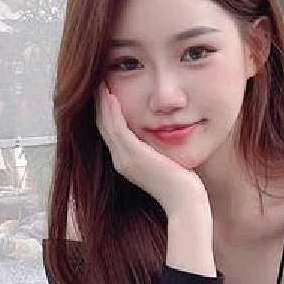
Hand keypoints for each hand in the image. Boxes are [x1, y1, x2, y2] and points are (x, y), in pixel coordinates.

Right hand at [95, 81, 207, 214]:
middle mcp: (121, 160)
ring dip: (101, 102)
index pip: (110, 130)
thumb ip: (159, 147)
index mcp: (126, 161)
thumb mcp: (166, 160)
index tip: (106, 89)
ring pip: (105, 124)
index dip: (105, 109)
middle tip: (98, 79)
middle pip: (102, 125)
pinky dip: (112, 111)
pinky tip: (111, 95)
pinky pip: (117, 128)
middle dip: (99, 102)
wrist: (185, 203)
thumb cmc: (182, 183)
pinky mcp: (133, 156)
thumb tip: (165, 131)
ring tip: (100, 81)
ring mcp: (125, 159)